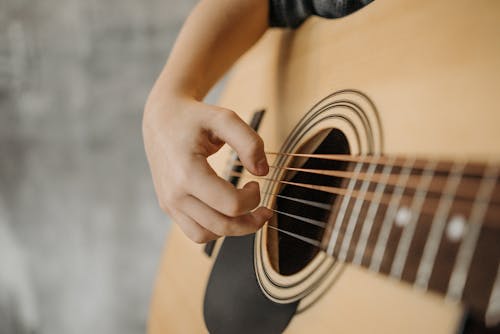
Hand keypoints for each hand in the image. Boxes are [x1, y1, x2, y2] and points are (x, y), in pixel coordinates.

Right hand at [143, 93, 272, 242]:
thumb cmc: (194, 118)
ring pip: (206, 236)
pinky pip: (194, 232)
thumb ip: (249, 142)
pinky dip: (214, 229)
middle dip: (250, 222)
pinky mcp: (168, 206)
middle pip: (221, 226)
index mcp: (187, 172)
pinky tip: (226, 212)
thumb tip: (263, 172)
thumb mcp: (225, 119)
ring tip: (246, 214)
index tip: (255, 183)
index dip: (253, 199)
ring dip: (232, 230)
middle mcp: (174, 193)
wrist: (161, 119)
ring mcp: (169, 202)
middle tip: (264, 210)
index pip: (230, 204)